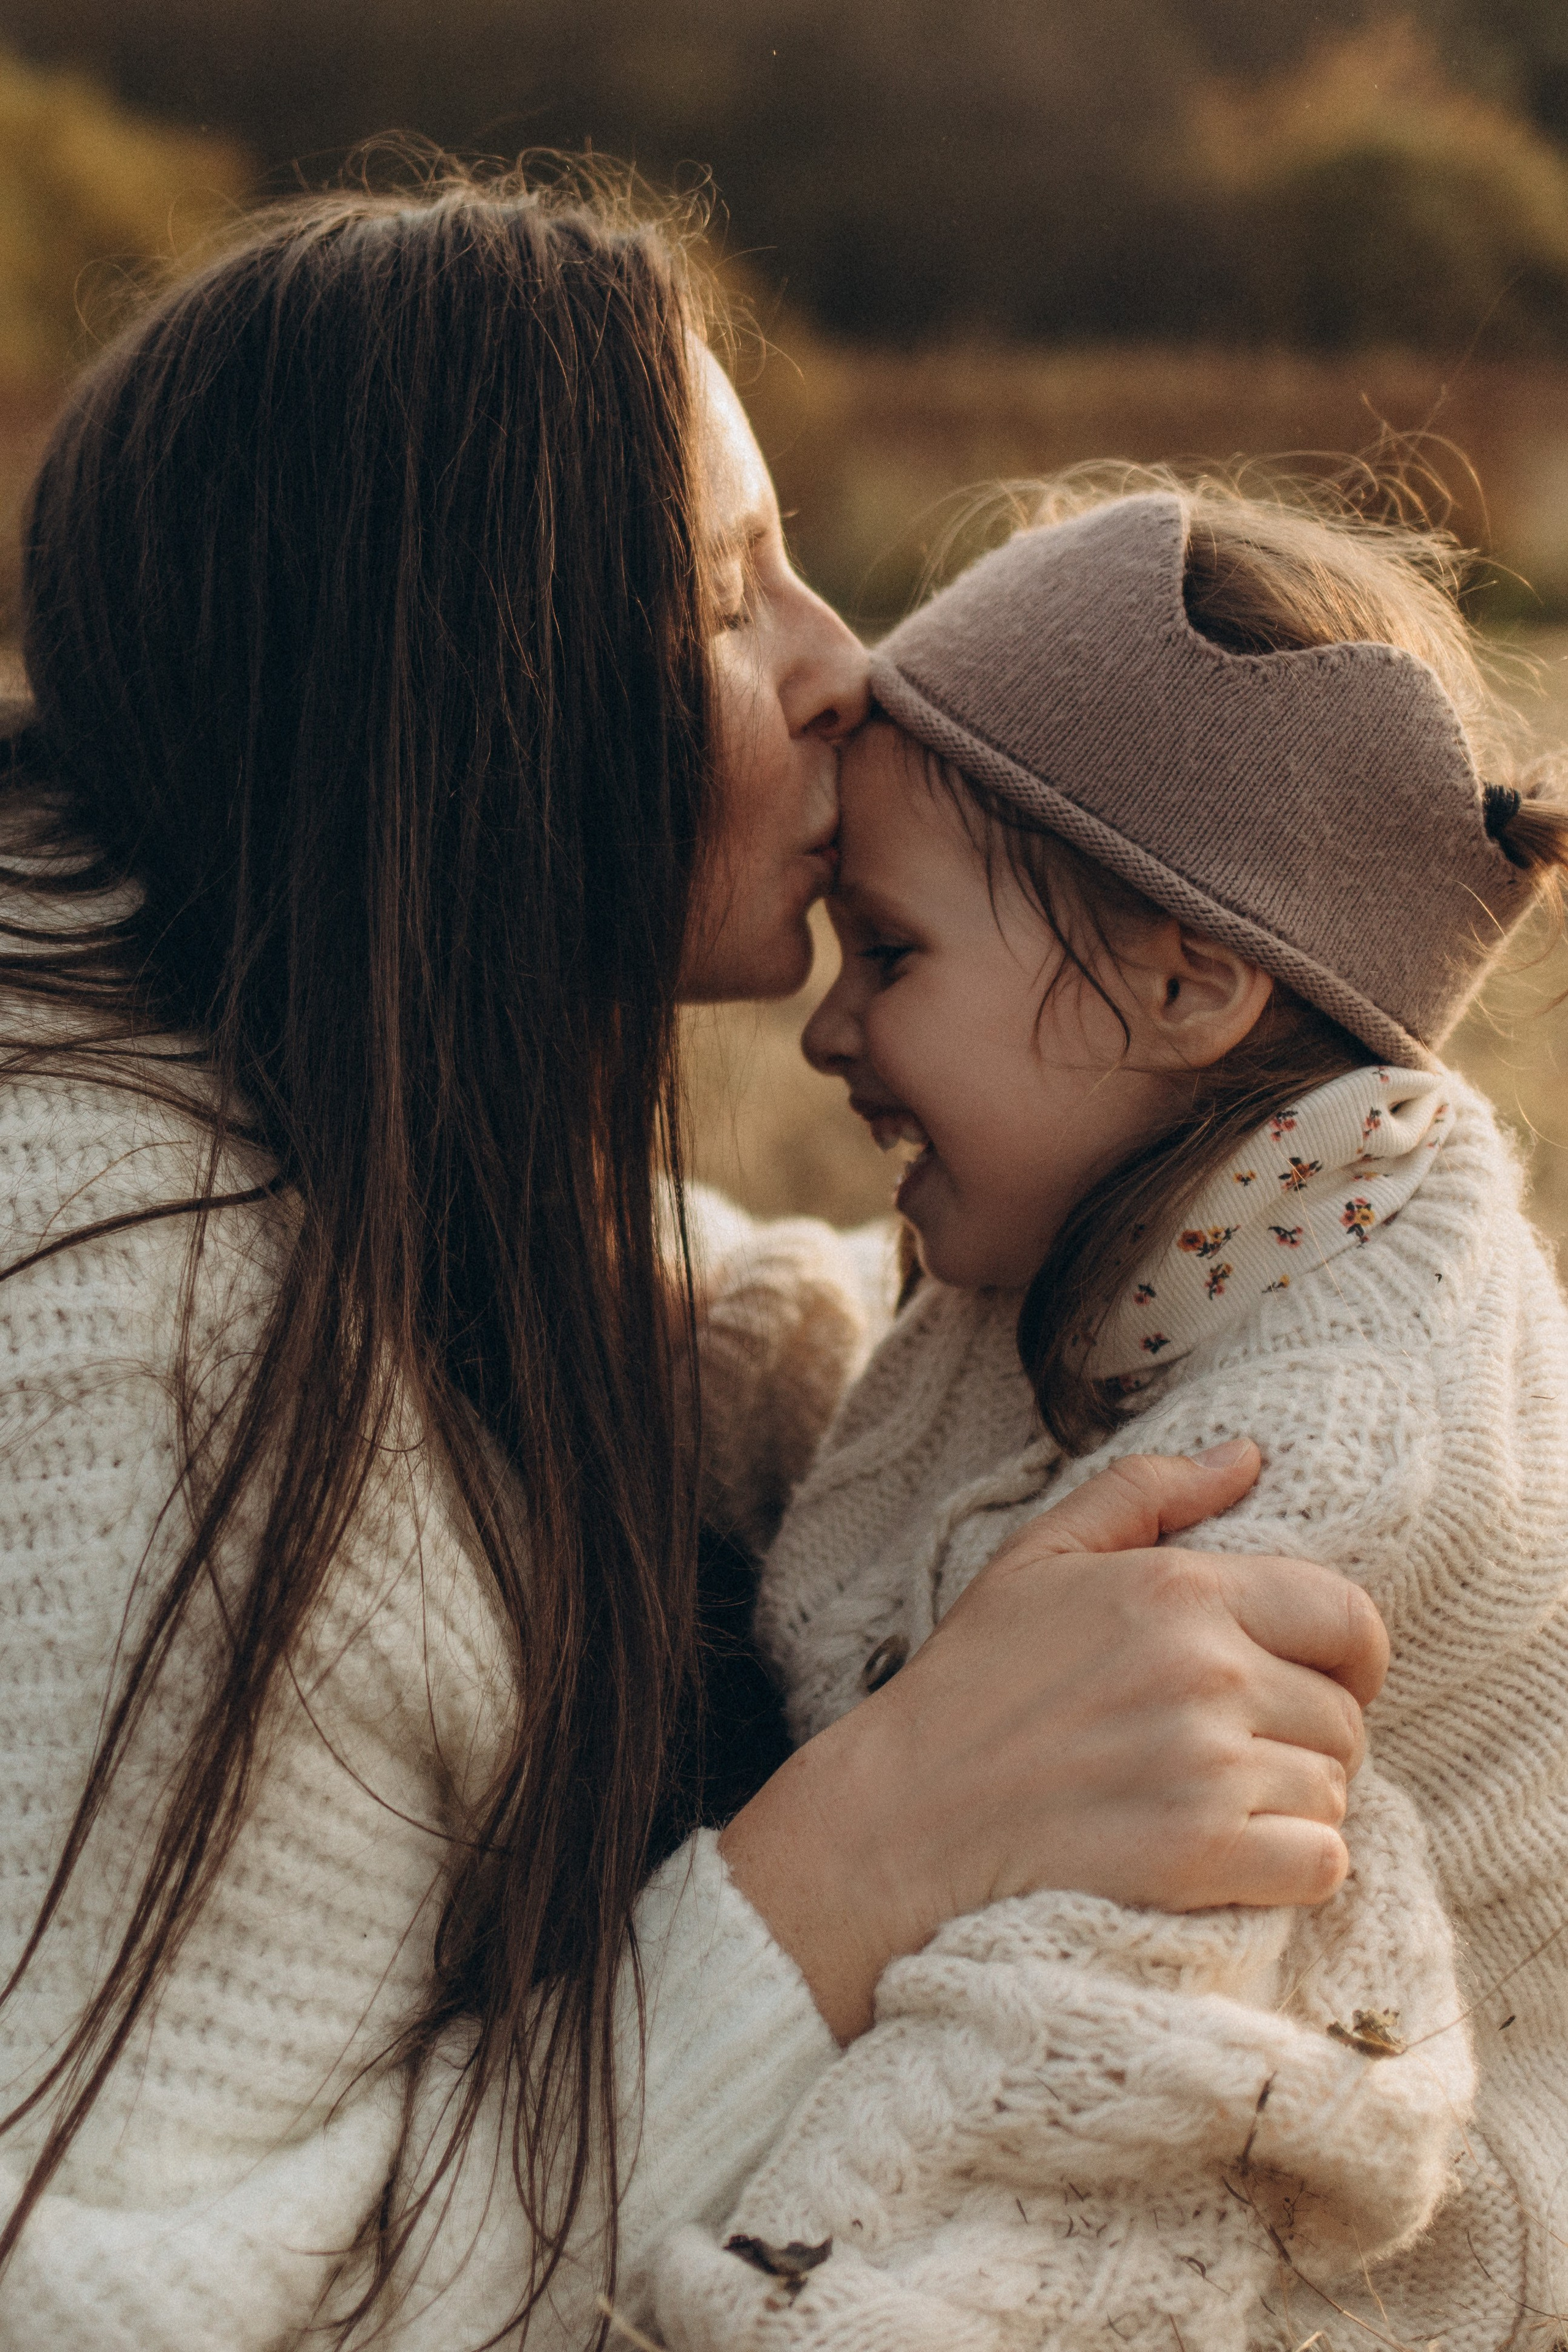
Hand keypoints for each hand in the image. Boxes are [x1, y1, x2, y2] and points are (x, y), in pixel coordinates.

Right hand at [718, 1439, 1386, 2040]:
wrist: (899, 1819)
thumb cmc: (969, 1685)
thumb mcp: (1040, 1557)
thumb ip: (1147, 1491)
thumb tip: (1247, 1455)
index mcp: (1181, 1590)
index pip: (1351, 1617)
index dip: (1350, 1657)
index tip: (1315, 1682)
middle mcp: (1207, 1673)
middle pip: (1345, 1716)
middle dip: (1308, 1737)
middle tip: (1243, 1754)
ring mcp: (1206, 1769)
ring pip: (1336, 1791)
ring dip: (1297, 1806)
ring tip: (1221, 1804)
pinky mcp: (1201, 1858)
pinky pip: (1322, 1862)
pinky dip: (1296, 1867)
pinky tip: (1235, 1858)